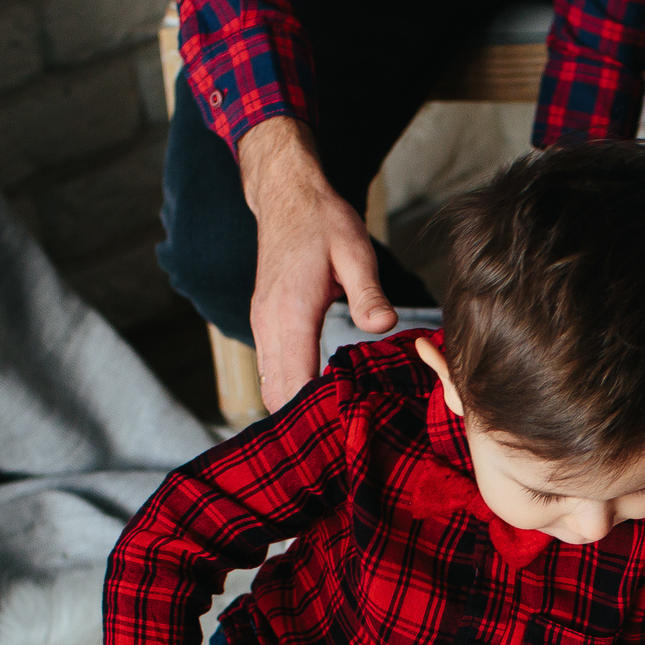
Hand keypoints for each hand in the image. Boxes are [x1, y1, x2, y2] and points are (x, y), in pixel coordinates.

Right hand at [235, 116, 393, 412]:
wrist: (286, 196)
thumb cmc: (322, 222)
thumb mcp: (355, 250)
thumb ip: (368, 292)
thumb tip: (382, 327)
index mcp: (289, 315)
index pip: (294, 384)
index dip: (314, 416)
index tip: (342, 439)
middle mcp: (268, 326)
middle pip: (277, 396)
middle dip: (305, 424)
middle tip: (344, 448)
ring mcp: (262, 327)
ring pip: (271, 387)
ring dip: (296, 410)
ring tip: (335, 433)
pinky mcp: (265, 325)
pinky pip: (272, 371)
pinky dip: (290, 391)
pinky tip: (320, 401)